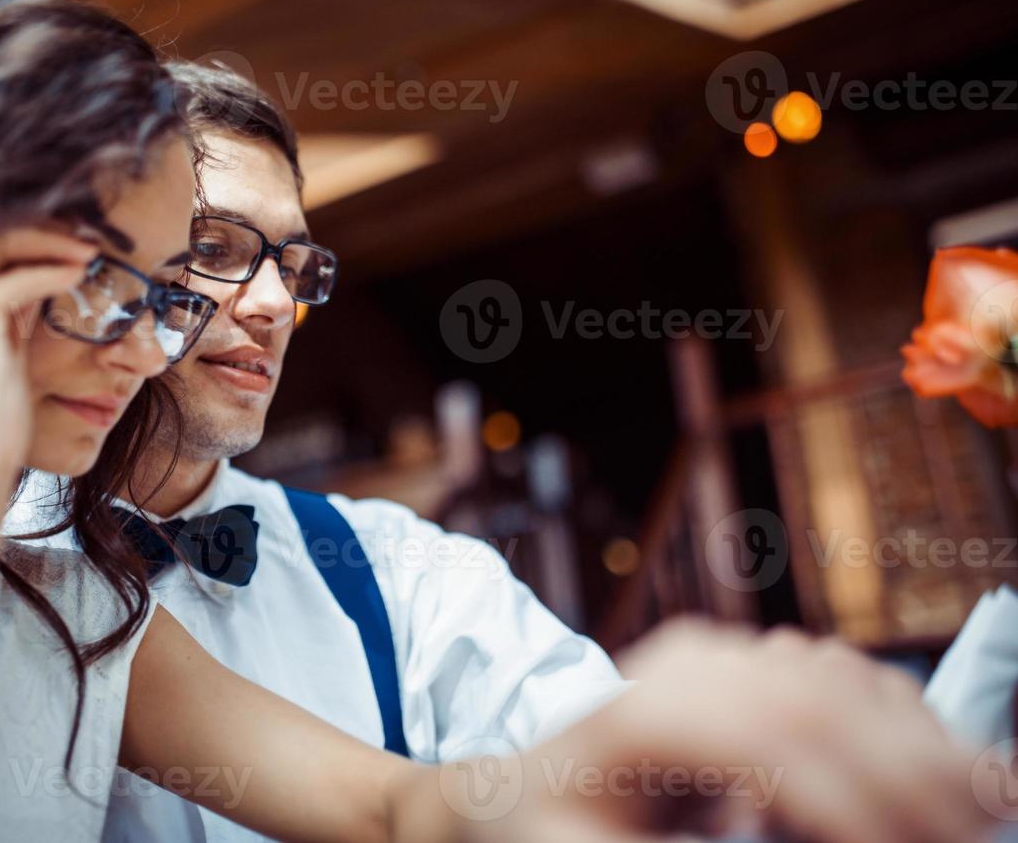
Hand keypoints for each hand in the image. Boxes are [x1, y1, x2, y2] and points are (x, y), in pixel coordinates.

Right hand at [0, 227, 95, 519]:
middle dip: (39, 235)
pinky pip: (16, 277)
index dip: (29, 249)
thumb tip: (33, 296)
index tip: (68, 249)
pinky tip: (78, 272)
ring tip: (88, 248)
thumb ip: (5, 329)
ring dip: (49, 242)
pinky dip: (50, 269)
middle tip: (83, 237)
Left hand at [457, 620, 997, 842]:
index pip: (758, 737)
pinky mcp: (736, 664)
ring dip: (915, 740)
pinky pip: (828, 674)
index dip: (842, 797)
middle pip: (808, 700)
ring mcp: (708, 657)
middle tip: (973, 833)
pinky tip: (936, 765)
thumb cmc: (542, 835)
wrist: (511, 790)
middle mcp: (675, 668)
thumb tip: (759, 842)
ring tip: (979, 804)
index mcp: (631, 719)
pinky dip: (893, 716)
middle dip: (903, 773)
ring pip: (830, 679)